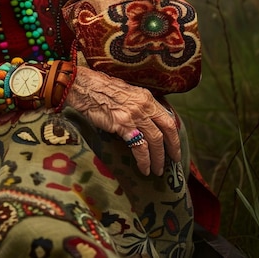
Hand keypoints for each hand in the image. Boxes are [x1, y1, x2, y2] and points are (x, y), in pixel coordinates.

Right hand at [65, 66, 180, 175]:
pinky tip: (144, 168)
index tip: (174, 145)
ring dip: (158, 158)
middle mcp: (144, 106)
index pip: (167, 117)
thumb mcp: (126, 92)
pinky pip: (139, 147)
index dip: (173, 134)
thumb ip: (138, 104)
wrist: (84, 87)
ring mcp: (135, 115)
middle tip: (174, 161)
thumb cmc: (100, 89)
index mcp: (146, 97)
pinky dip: (144, 160)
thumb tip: (146, 119)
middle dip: (173, 148)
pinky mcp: (123, 126)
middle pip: (167, 130)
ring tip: (158, 170)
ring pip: (155, 141)